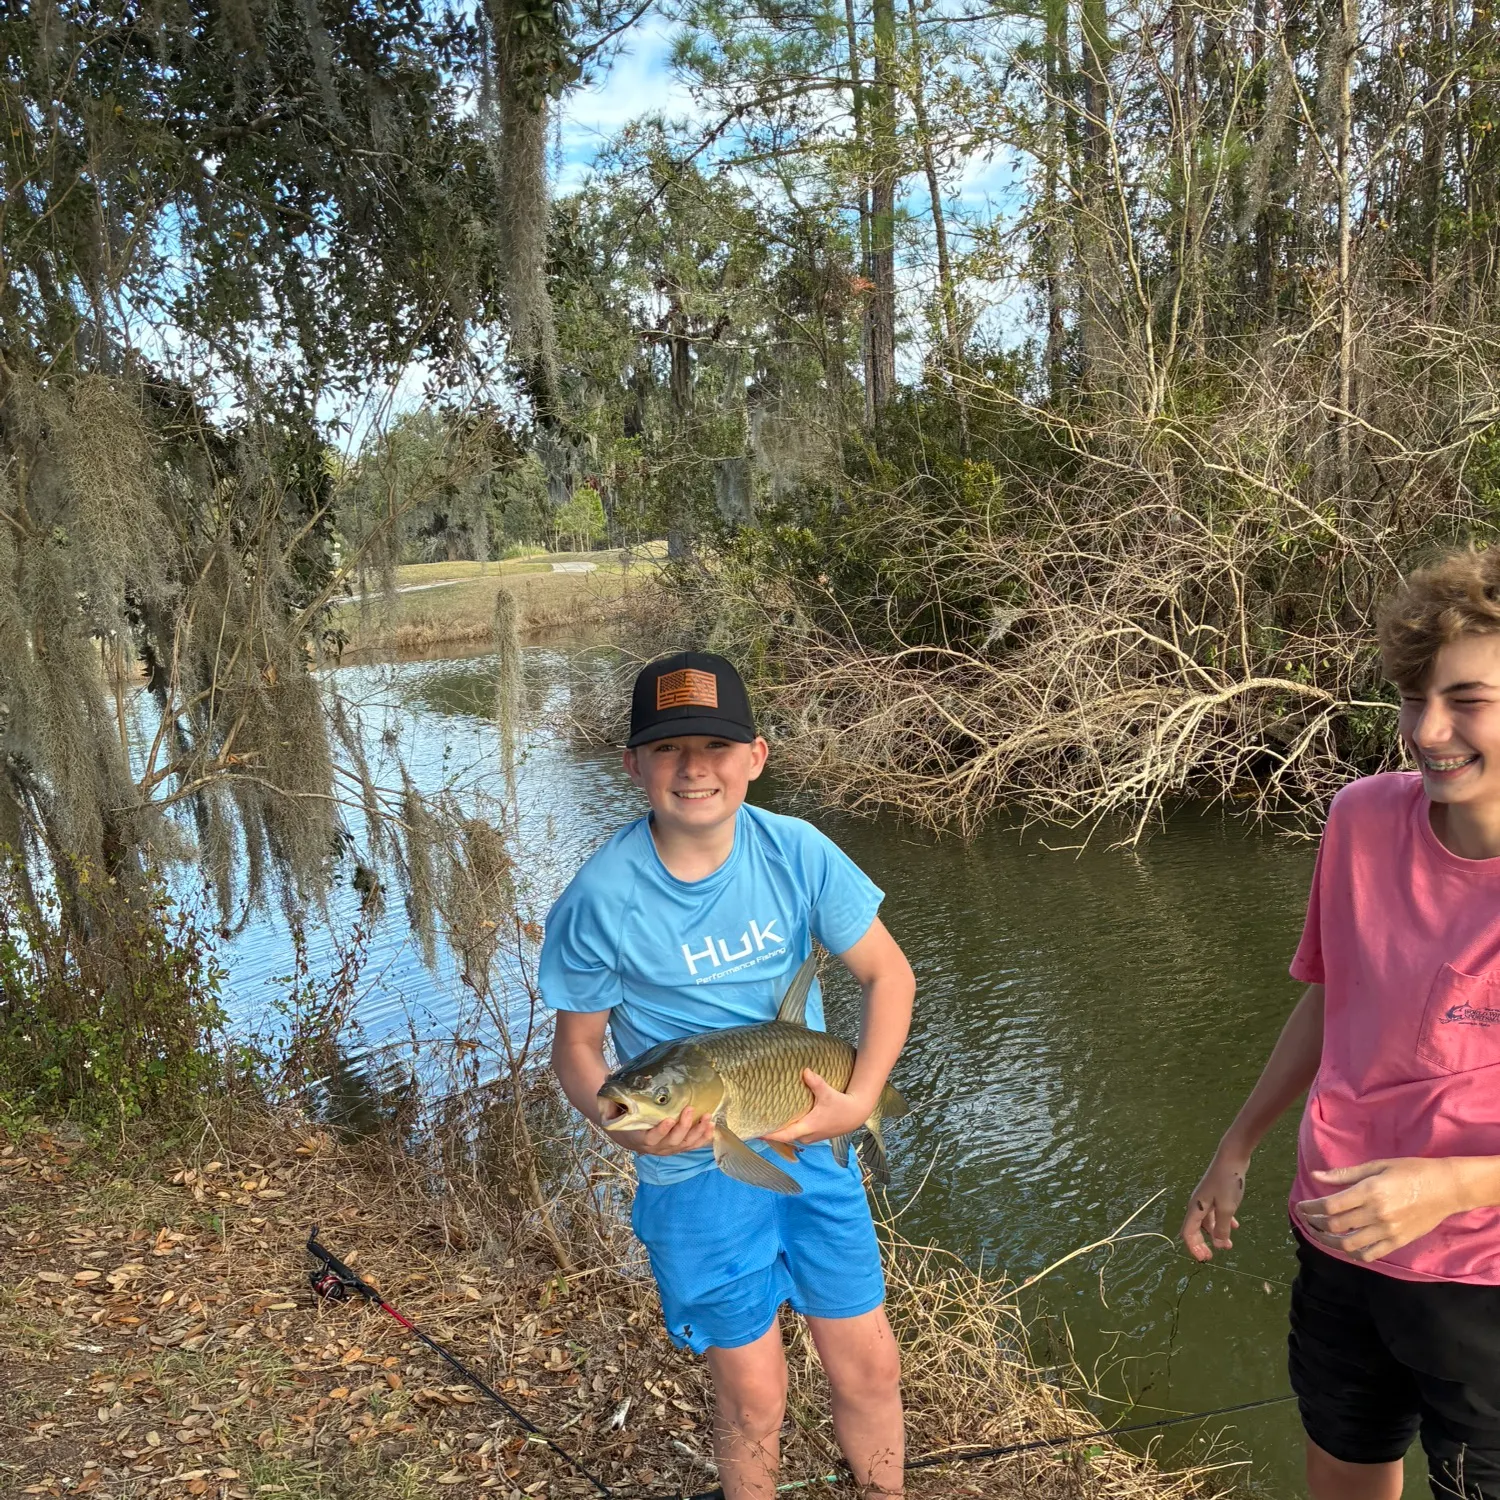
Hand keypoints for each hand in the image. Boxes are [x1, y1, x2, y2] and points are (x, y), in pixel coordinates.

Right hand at [609, 1106, 715, 1157]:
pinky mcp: (679, 1146)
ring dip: (697, 1132)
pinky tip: (712, 1127)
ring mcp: (669, 1148)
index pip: (651, 1138)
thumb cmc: (626, 1115)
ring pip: (685, 1144)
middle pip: (672, 1141)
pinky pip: (693, 1145)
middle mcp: (656, 1147)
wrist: (629, 1133)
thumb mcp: (615, 1107)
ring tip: (707, 1118)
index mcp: (640, 1138)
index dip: (661, 1131)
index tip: (668, 1119)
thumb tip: (608, 1078)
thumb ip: (614, 1096)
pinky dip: (703, 1138)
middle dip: (683, 1126)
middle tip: (690, 1109)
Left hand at [763, 1070, 874, 1146]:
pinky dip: (788, 1129)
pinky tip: (782, 1121)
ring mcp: (811, 1137)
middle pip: (784, 1137)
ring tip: (765, 1122)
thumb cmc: (841, 1105)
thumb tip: (805, 1070)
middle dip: (771, 1132)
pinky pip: (797, 1134)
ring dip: (780, 1131)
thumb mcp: (828, 1093)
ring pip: (791, 1136)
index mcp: (808, 1127)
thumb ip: (816, 1083)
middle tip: (755, 1123)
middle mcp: (807, 1135)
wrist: (856, 1114)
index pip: (785, 1135)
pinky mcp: (814, 1134)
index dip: (770, 1135)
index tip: (757, 1132)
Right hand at [1180, 1152, 1248, 1261]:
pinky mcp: (1216, 1194)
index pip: (1188, 1233)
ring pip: (1207, 1222)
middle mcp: (1198, 1205)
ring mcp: (1207, 1199)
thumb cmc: (1227, 1182)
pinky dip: (1223, 1223)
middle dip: (1203, 1243)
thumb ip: (1222, 1228)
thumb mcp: (1226, 1208)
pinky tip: (1235, 1227)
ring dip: (1216, 1234)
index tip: (1206, 1259)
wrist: (1232, 1157)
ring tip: (1229, 1245)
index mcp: (1196, 1208)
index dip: (1194, 1247)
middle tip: (1212, 1256)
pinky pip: (1216, 1213)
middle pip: (1195, 1229)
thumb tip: (1217, 1244)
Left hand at [1295, 1158, 1468, 1262]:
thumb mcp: (1376, 1166)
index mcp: (1369, 1192)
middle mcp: (1377, 1214)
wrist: (1446, 1188)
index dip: (1311, 1208)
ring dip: (1329, 1241)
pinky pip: (1370, 1254)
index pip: (1330, 1205)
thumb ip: (1344, 1174)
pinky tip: (1345, 1245)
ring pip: (1349, 1244)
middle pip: (1336, 1226)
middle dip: (1316, 1224)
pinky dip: (1353, 1253)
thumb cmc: (1410, 1171)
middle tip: (1308, 1219)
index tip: (1301, 1207)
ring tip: (1320, 1234)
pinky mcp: (1398, 1242)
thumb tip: (1316, 1175)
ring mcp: (1388, 1231)